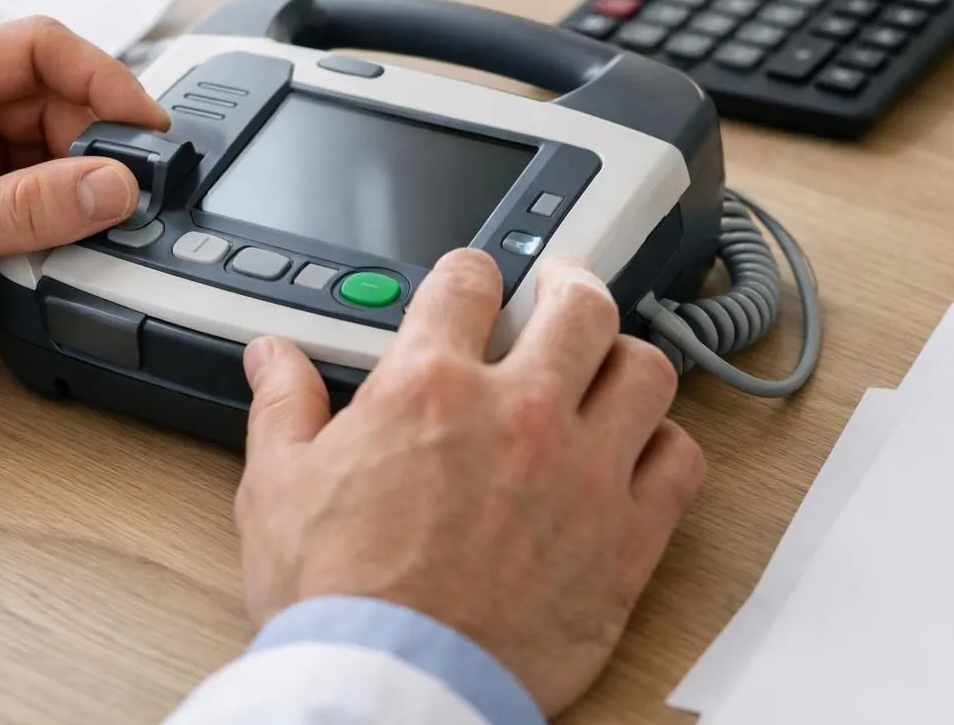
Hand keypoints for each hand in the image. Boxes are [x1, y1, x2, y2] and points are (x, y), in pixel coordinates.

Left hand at [0, 16, 168, 388]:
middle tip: (135, 193)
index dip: (102, 77)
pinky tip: (59, 254)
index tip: (147, 125)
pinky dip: (53, 225)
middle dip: (97, 146)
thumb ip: (27, 210)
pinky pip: (28, 200)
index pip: (35, 49)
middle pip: (50, 103)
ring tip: (100, 230)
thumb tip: (113, 187)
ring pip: (44, 155)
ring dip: (77, 191)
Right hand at [235, 249, 705, 717]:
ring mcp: (583, 472)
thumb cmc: (338, 597)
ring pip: (646, 371)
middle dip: (570, 284)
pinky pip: (680, 463)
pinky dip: (667, 445)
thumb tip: (272, 357)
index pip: (467, 282)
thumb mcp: (279, 486)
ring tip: (609, 364)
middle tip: (561, 290)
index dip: (470, 270)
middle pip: (580, 305)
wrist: (395, 684)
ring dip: (626, 358)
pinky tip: (644, 450)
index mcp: (431, 386)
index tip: (473, 280)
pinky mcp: (626, 538)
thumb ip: (283, 405)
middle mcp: (518, 413)